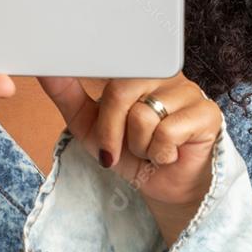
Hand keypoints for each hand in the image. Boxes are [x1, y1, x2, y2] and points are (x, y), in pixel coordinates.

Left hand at [37, 73, 222, 209]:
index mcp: (136, 68)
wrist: (163, 186)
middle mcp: (163, 72)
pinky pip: (168, 132)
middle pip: (120, 90)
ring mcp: (188, 90)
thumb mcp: (89, 125)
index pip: (108, 65)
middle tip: (118, 149)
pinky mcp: (207, 113)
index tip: (95, 118)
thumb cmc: (129, 151)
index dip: (96, 97)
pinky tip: (169, 154)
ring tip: (149, 148)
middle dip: (111, 131)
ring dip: (139, 146)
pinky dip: (161, 153)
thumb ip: (67, 94)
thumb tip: (44, 70)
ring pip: (144, 115)